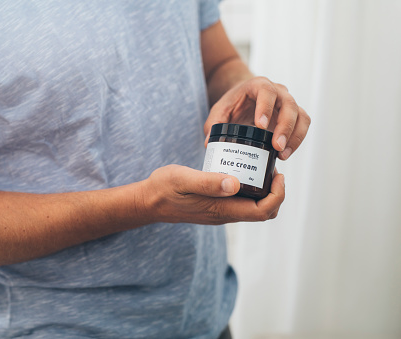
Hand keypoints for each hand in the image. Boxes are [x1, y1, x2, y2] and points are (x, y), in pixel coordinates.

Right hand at [140, 165, 284, 224]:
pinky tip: (242, 173)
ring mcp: (219, 213)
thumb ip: (207, 182)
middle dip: (275, 194)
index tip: (277, 174)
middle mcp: (224, 215)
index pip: (262, 211)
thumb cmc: (163, 189)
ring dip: (264, 192)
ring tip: (260, 169)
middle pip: (263, 213)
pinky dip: (250, 191)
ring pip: (253, 208)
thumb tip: (235, 184)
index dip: (277, 195)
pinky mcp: (214, 207)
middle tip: (271, 170)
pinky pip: (240, 203)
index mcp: (221, 210)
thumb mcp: (183, 179)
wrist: (148, 202)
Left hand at [204, 77, 310, 159]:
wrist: (245, 100)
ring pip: (300, 116)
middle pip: (289, 104)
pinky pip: (303, 125)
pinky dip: (297, 140)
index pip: (266, 92)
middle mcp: (278, 92)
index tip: (261, 126)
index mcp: (258, 85)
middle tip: (276, 146)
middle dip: (285, 127)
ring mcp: (288, 103)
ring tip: (282, 154)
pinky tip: (285, 154)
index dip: (266, 108)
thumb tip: (208, 143)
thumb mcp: (220, 110)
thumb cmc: (234, 103)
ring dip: (294, 136)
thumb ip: (213, 123)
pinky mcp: (294, 116)